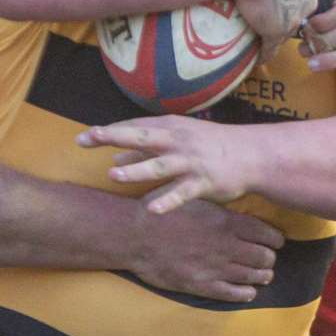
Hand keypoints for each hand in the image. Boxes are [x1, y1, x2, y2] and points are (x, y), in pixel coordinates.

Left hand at [78, 115, 253, 213]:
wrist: (253, 155)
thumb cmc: (209, 147)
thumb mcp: (177, 142)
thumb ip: (145, 151)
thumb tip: (114, 159)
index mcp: (169, 127)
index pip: (133, 126)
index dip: (108, 132)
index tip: (82, 138)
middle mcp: (177, 141)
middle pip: (141, 136)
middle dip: (113, 137)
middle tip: (87, 139)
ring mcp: (190, 161)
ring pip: (160, 165)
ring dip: (137, 170)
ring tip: (113, 175)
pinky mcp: (204, 182)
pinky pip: (182, 193)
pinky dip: (167, 200)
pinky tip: (151, 209)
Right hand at [123, 195, 280, 302]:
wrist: (134, 235)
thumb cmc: (161, 212)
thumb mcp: (193, 199)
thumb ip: (219, 209)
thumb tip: (238, 212)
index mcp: (226, 223)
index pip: (268, 234)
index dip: (275, 239)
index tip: (275, 241)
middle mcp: (227, 246)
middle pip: (265, 257)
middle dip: (269, 258)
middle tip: (267, 258)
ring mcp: (216, 268)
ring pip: (254, 276)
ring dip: (262, 275)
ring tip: (262, 274)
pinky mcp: (203, 285)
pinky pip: (235, 294)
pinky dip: (247, 293)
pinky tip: (247, 290)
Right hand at [236, 0, 319, 55]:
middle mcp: (307, 1)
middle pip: (299, 14)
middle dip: (286, 19)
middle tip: (267, 19)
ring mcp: (292, 19)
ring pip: (285, 32)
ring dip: (274, 38)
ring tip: (261, 42)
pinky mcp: (275, 32)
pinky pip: (270, 48)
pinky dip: (263, 54)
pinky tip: (255, 58)